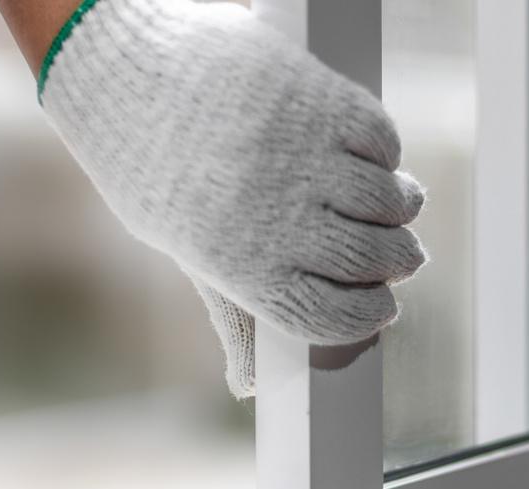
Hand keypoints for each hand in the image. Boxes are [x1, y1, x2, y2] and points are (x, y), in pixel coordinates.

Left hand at [39, 0, 426, 396]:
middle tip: (402, 256)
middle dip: (398, 263)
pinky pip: (383, 143)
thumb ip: (230, 304)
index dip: (368, 316)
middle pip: (374, 261)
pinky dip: (387, 155)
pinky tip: (374, 158)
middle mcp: (281, 221)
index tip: (380, 307)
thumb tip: (244, 385)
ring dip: (402, 208)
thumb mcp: (184, 244)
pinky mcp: (322, 103)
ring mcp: (306, 160)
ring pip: (390, 202)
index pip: (334, 316)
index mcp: (244, 268)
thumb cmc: (151, 163)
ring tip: (397, 204)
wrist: (126, 63)